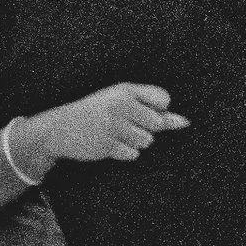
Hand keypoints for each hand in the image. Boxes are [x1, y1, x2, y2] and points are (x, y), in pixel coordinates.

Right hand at [28, 81, 188, 169]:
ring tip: (115, 134)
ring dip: (135, 142)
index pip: (163, 99)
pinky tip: (109, 144)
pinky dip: (124, 152)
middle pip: (158, 123)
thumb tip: (185, 122)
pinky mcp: (106, 145)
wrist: (59, 127)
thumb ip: (155, 111)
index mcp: (125, 90)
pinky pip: (133, 154)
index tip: (142, 111)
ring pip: (147, 141)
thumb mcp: (123, 103)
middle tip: (125, 124)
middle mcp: (120, 105)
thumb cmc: (98, 113)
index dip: (159, 110)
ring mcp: (113, 126)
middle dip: (146, 128)